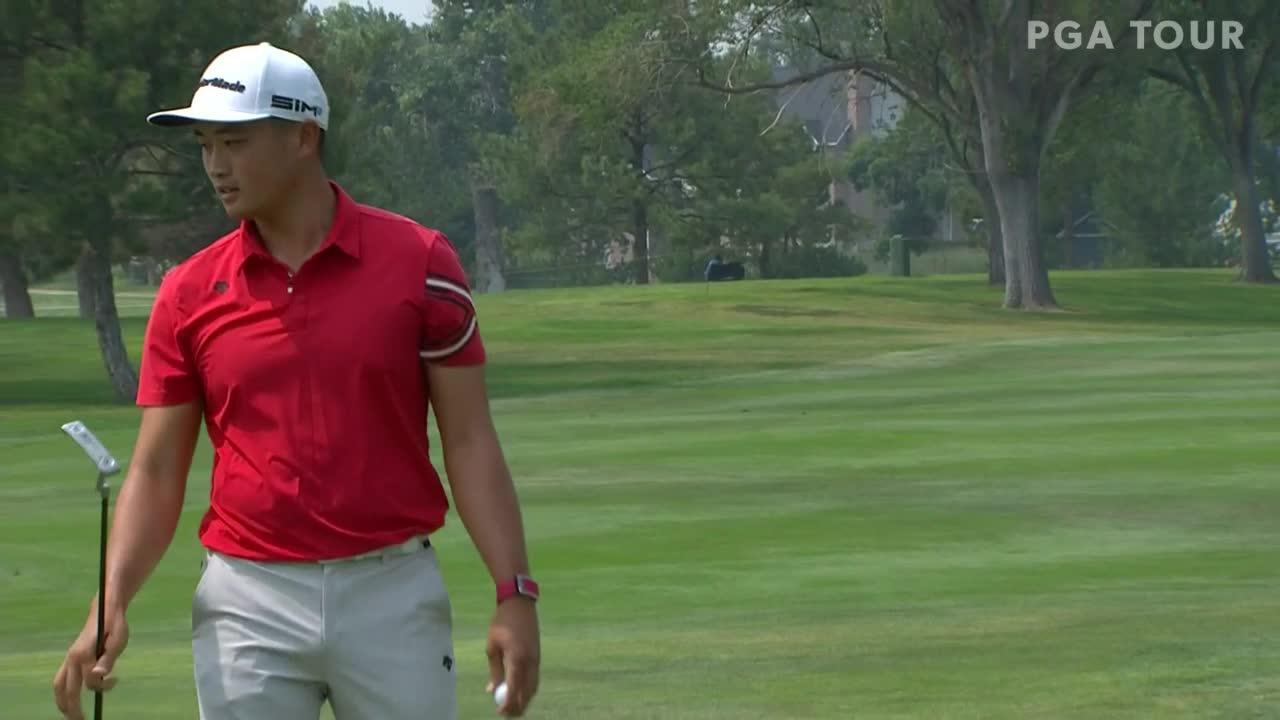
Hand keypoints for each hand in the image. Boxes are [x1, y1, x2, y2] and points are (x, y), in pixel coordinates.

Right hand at [53, 601, 128, 719]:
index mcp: (84, 653)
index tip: (116, 679)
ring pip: (59, 685)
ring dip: (63, 703)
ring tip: (71, 716)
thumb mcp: (118, 640)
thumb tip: (99, 677)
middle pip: (68, 690)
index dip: (104, 686)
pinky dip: (62, 693)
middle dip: (73, 709)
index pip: (90, 681)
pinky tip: (68, 702)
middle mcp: (72, 657)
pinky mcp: (69, 658)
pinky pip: (61, 680)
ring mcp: (68, 658)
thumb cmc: (115, 625)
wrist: (104, 610)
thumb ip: (108, 659)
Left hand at [486, 598, 539, 716]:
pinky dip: (528, 689)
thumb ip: (495, 669)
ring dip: (524, 699)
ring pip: (533, 686)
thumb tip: (492, 689)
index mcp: (517, 658)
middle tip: (506, 714)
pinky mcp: (538, 656)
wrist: (520, 604)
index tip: (500, 712)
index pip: (514, 688)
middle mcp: (530, 661)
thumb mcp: (492, 646)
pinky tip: (520, 692)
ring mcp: (536, 659)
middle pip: (527, 692)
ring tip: (513, 707)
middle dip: (518, 706)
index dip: (507, 703)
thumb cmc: (502, 622)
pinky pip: (535, 678)